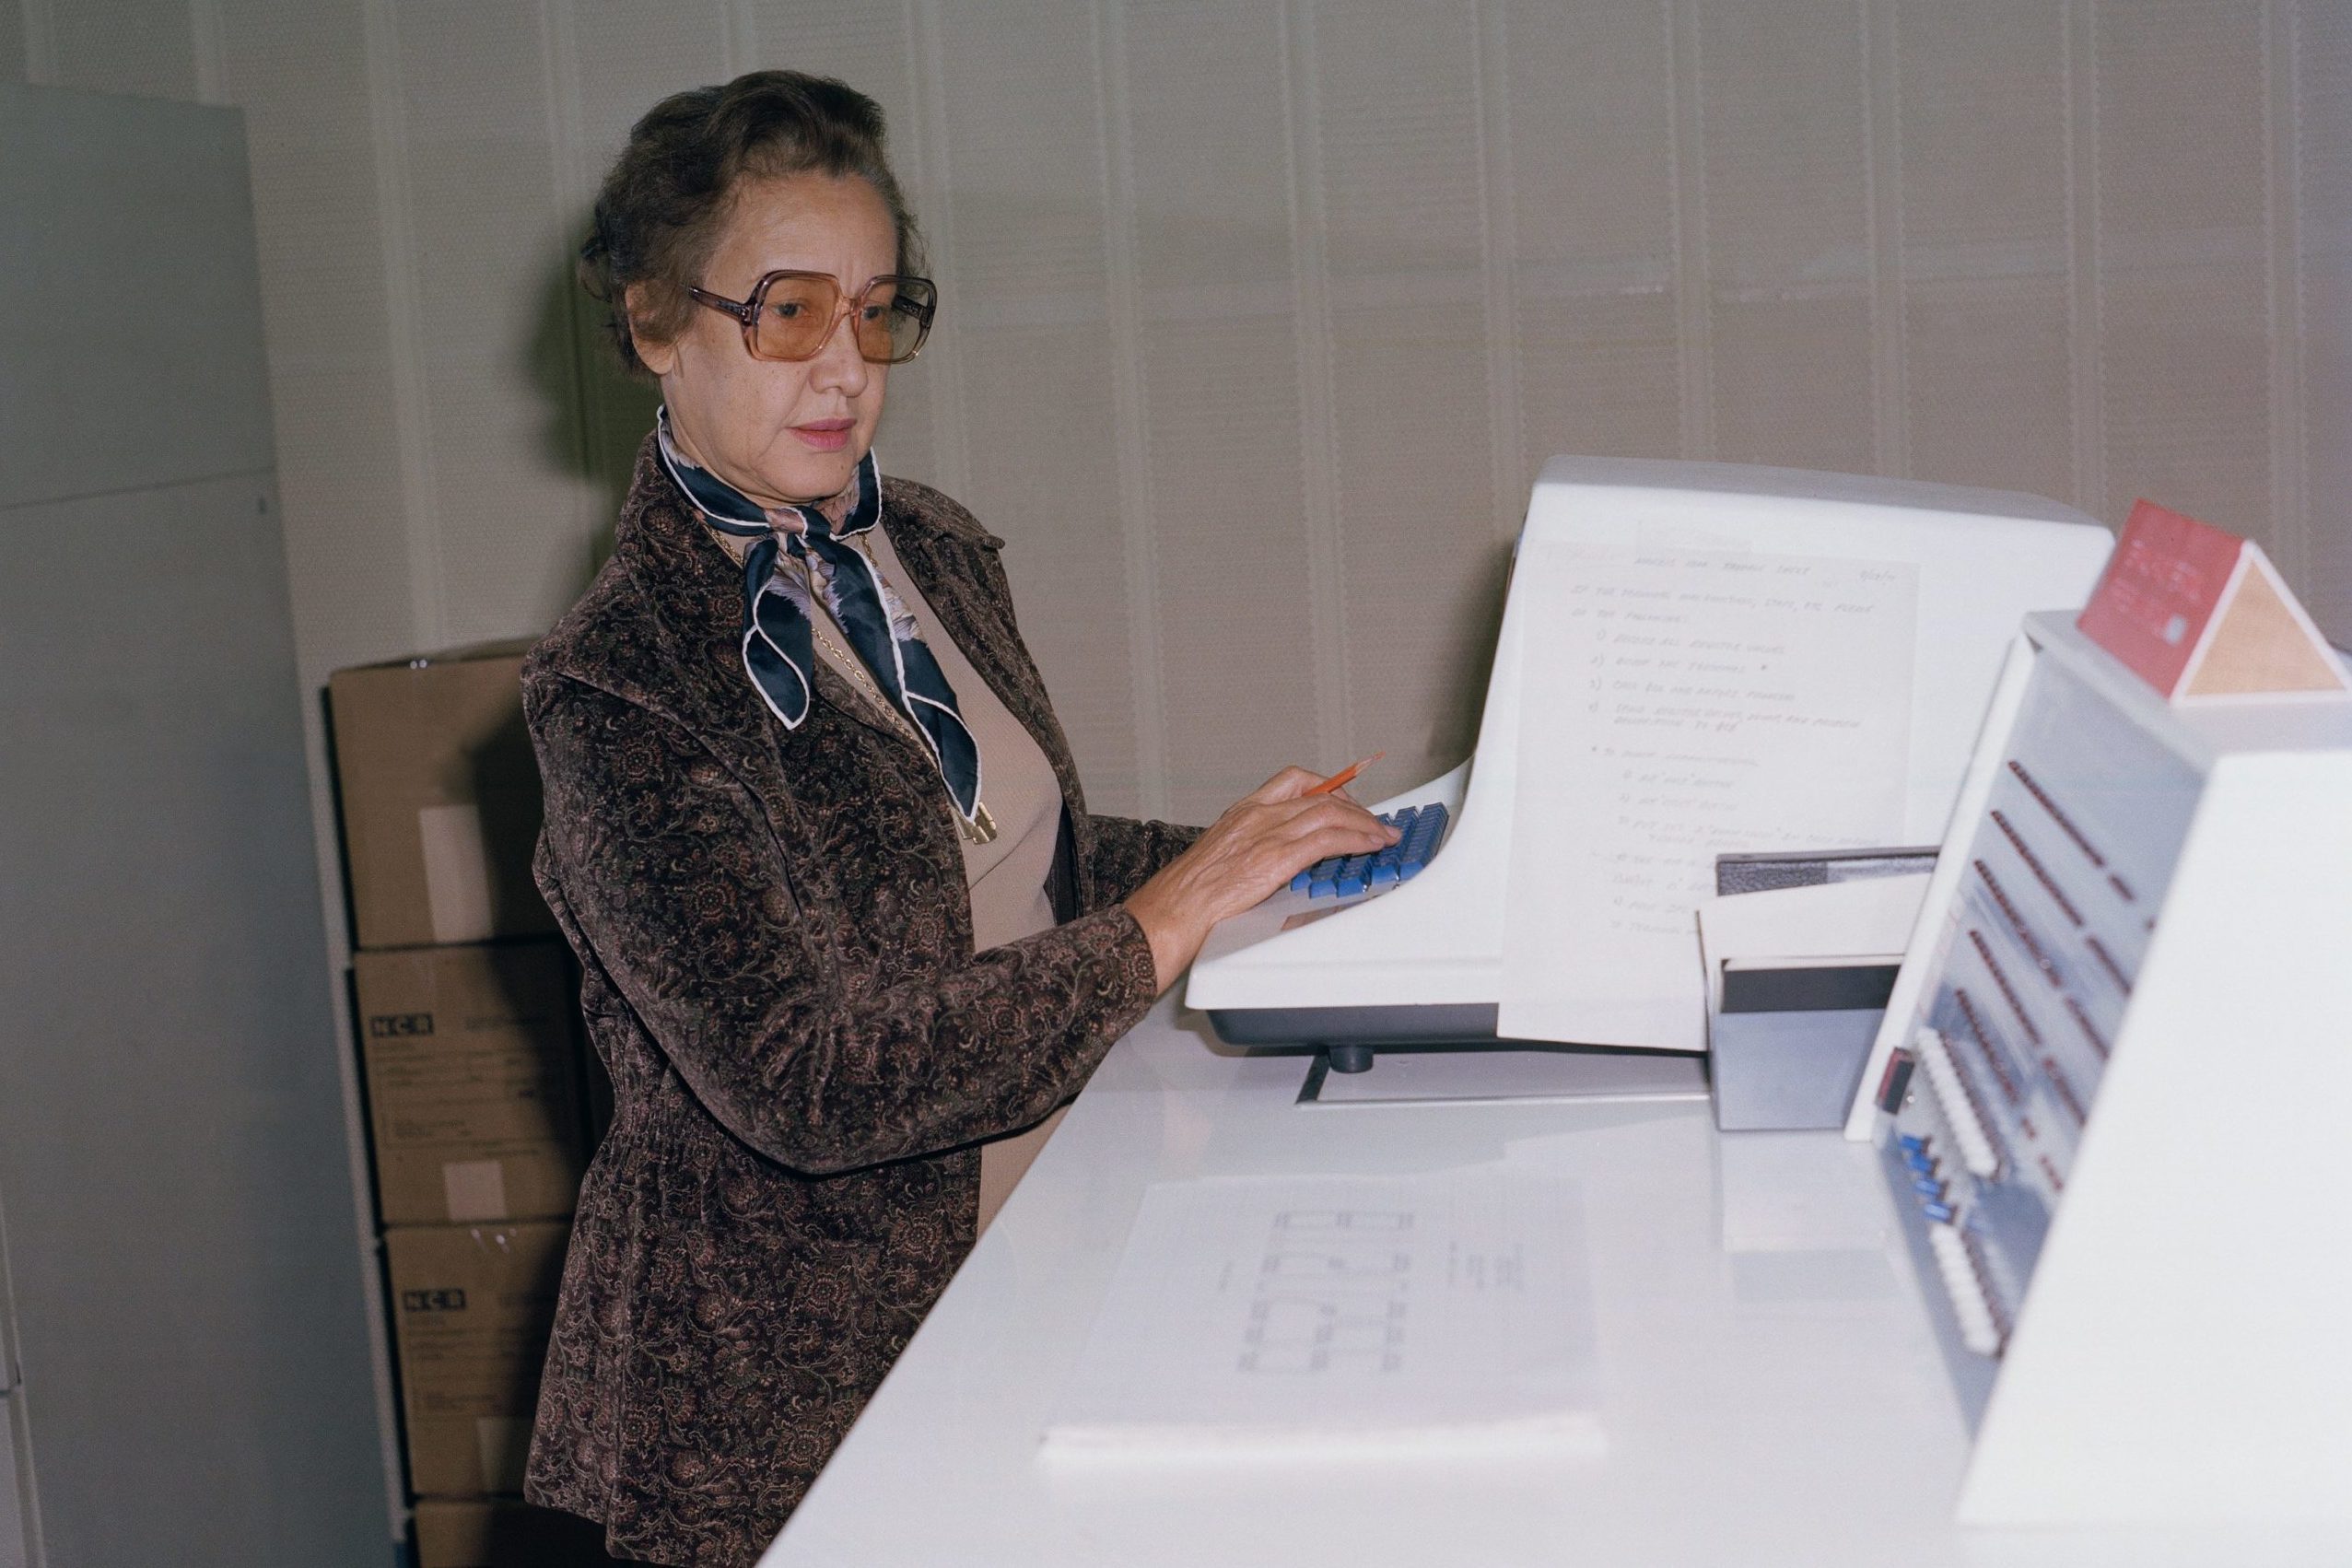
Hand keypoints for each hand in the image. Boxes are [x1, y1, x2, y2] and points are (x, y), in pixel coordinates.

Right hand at [1124, 766, 1397, 992]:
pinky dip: (1357, 839)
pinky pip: (1328, 839)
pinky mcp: (1276, 858)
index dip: (1329, 786)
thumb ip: (1254, 850)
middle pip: (1321, 795)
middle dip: (1356, 807)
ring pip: (1331, 812)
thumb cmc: (1188, 896)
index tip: (1347, 800)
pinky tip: (1370, 846)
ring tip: (1382, 835)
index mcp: (1243, 811)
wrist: (1171, 911)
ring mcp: (1267, 833)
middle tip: (1374, 821)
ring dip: (1365, 823)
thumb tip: (1283, 862)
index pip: (1294, 780)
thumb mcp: (1223, 857)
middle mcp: (1257, 815)